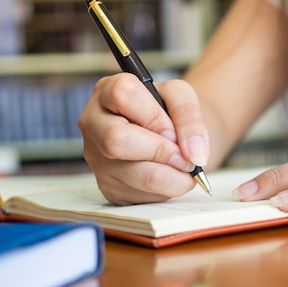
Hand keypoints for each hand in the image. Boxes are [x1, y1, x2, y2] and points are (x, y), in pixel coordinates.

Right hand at [78, 73, 209, 204]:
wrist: (168, 135)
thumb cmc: (169, 112)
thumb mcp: (182, 97)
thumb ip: (189, 116)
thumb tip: (194, 154)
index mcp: (106, 91)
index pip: (123, 96)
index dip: (154, 117)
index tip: (173, 131)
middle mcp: (93, 124)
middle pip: (116, 141)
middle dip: (161, 152)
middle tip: (184, 157)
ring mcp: (96, 158)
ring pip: (134, 174)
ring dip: (171, 176)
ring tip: (184, 169)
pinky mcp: (107, 186)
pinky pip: (140, 195)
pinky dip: (165, 190)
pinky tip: (169, 177)